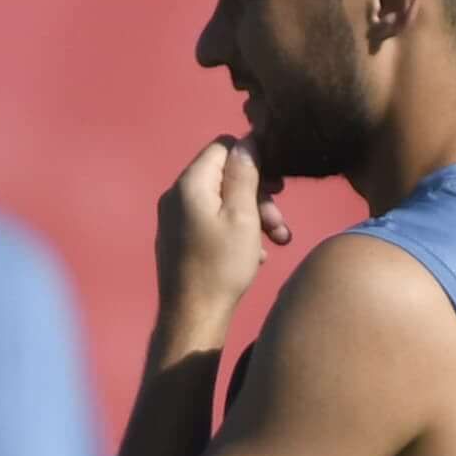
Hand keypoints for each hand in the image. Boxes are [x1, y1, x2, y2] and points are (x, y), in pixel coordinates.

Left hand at [156, 136, 291, 341]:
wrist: (193, 314)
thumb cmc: (222, 265)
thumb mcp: (243, 216)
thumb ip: (244, 175)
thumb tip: (247, 142)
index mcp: (191, 183)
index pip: (223, 147)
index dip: (253, 158)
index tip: (278, 183)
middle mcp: (177, 194)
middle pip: (225, 177)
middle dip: (258, 195)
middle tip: (280, 222)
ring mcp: (175, 217)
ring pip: (222, 201)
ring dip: (253, 217)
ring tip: (277, 242)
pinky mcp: (178, 237)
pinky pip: (212, 220)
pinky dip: (236, 230)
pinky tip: (254, 255)